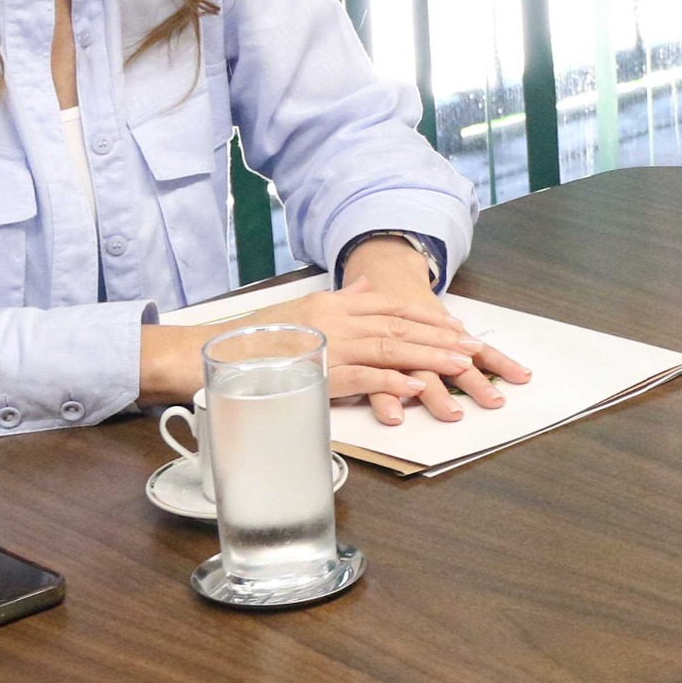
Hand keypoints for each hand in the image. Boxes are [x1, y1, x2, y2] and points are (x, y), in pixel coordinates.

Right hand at [140, 277, 528, 424]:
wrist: (204, 355)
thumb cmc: (252, 342)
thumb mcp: (301, 316)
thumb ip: (337, 308)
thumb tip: (365, 293)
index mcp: (332, 305)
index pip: (393, 308)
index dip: (431, 320)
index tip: (461, 331)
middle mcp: (333, 318)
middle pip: (400, 326)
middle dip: (443, 339)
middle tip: (477, 352)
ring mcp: (323, 344)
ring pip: (388, 349)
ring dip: (428, 359)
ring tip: (461, 368)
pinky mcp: (312, 372)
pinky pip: (358, 377)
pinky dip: (389, 383)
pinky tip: (414, 389)